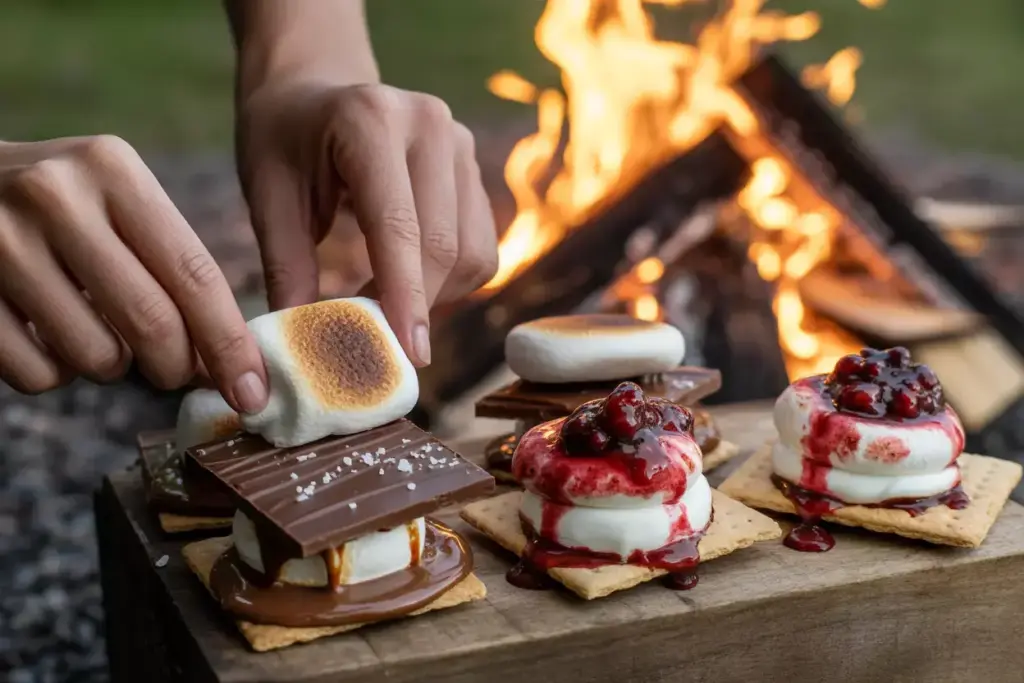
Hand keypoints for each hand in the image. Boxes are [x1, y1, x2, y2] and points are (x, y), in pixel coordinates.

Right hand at [0, 136, 268, 411]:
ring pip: (96, 357)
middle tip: (174, 371)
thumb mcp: (118, 202)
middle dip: (176, 367)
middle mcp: (56, 196)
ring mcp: (1, 242)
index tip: (254, 393)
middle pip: (153, 324)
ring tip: (91, 329)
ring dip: (110, 366)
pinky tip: (44, 333)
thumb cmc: (62, 206)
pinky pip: (39, 375)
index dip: (231, 344)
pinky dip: (55, 374)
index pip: (195, 275)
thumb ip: (174, 270)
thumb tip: (229, 364)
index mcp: (113, 169)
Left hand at [236, 82, 498, 365]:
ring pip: (472, 253)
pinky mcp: (474, 169)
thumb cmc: (283, 141)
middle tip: (377, 349)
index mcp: (371, 120)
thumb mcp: (268, 197)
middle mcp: (431, 126)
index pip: (399, 225)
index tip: (407, 356)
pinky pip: (480, 247)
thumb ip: (287, 269)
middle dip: (416, 308)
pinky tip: (408, 286)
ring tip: (385, 312)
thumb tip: (302, 351)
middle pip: (444, 245)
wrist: (314, 89)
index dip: (405, 296)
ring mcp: (461, 144)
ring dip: (436, 298)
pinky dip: (450, 282)